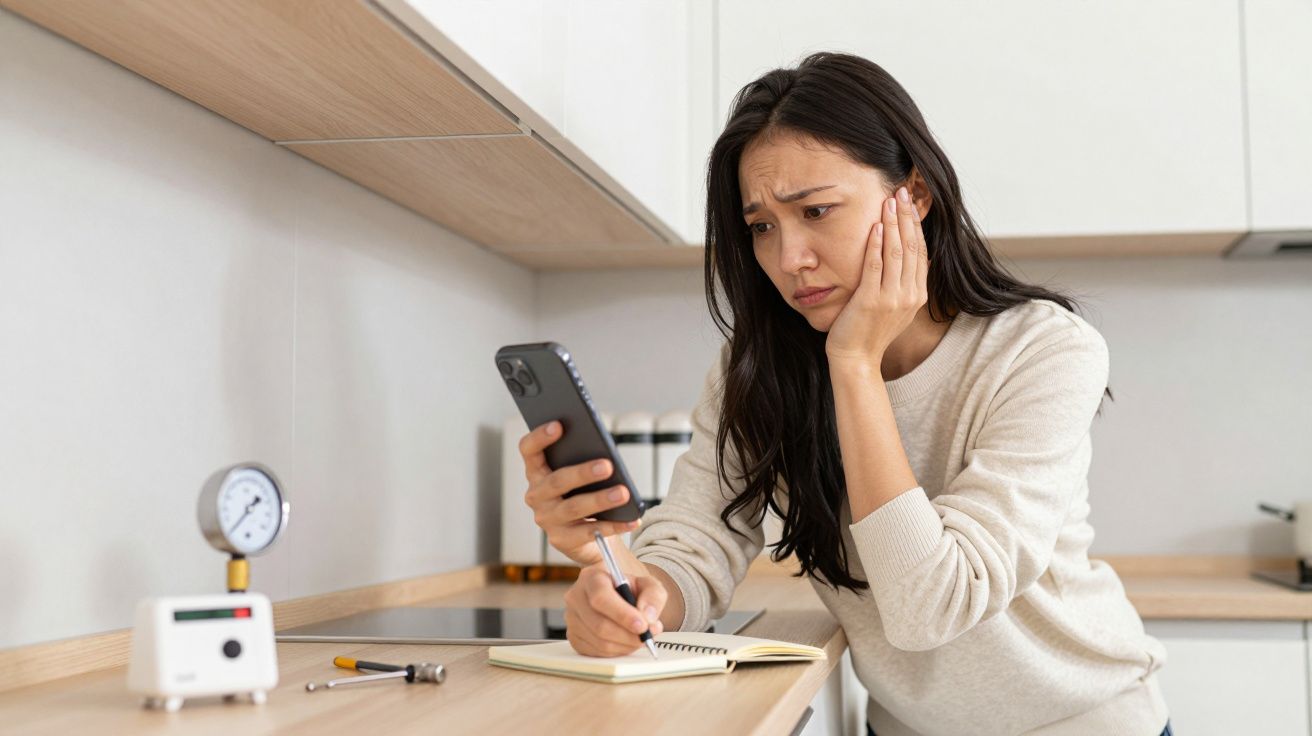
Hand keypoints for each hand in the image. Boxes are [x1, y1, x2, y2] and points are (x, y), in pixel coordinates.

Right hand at [519, 421, 640, 565]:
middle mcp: (537, 495)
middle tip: (607, 465)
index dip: (540, 437)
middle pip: (557, 480)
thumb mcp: (581, 476)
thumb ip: (585, 460)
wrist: (587, 536)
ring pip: (574, 507)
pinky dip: (614, 525)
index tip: (559, 424)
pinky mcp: (562, 540)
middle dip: (583, 472)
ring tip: (623, 493)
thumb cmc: (585, 493)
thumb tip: (606, 456)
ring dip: (601, 499)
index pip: (529, 450)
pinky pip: (590, 531)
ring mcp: (548, 519)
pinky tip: (632, 519)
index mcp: (537, 471)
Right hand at [564, 563, 666, 656]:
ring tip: (639, 638)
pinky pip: (596, 652)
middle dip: (628, 635)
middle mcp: (576, 597)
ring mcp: (572, 619)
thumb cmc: (630, 588)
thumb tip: (648, 616)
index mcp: (592, 578)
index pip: (601, 598)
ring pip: (599, 641)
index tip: (642, 625)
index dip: (622, 615)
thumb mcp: (648, 584)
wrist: (618, 594)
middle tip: (646, 636)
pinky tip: (626, 642)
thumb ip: (653, 596)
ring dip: (625, 645)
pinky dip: (616, 651)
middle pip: (599, 624)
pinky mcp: (574, 637)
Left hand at [825, 186, 928, 363]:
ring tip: (889, 201)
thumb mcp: (894, 307)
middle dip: (907, 217)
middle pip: (913, 247)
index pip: (921, 251)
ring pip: (897, 253)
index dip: (916, 225)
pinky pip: (876, 267)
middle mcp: (910, 295)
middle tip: (902, 192)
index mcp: (918, 295)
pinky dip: (877, 246)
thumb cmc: (869, 331)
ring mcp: (892, 299)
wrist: (857, 358)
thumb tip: (904, 256)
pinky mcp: (871, 301)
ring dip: (893, 224)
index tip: (909, 203)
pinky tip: (876, 227)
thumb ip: (902, 284)